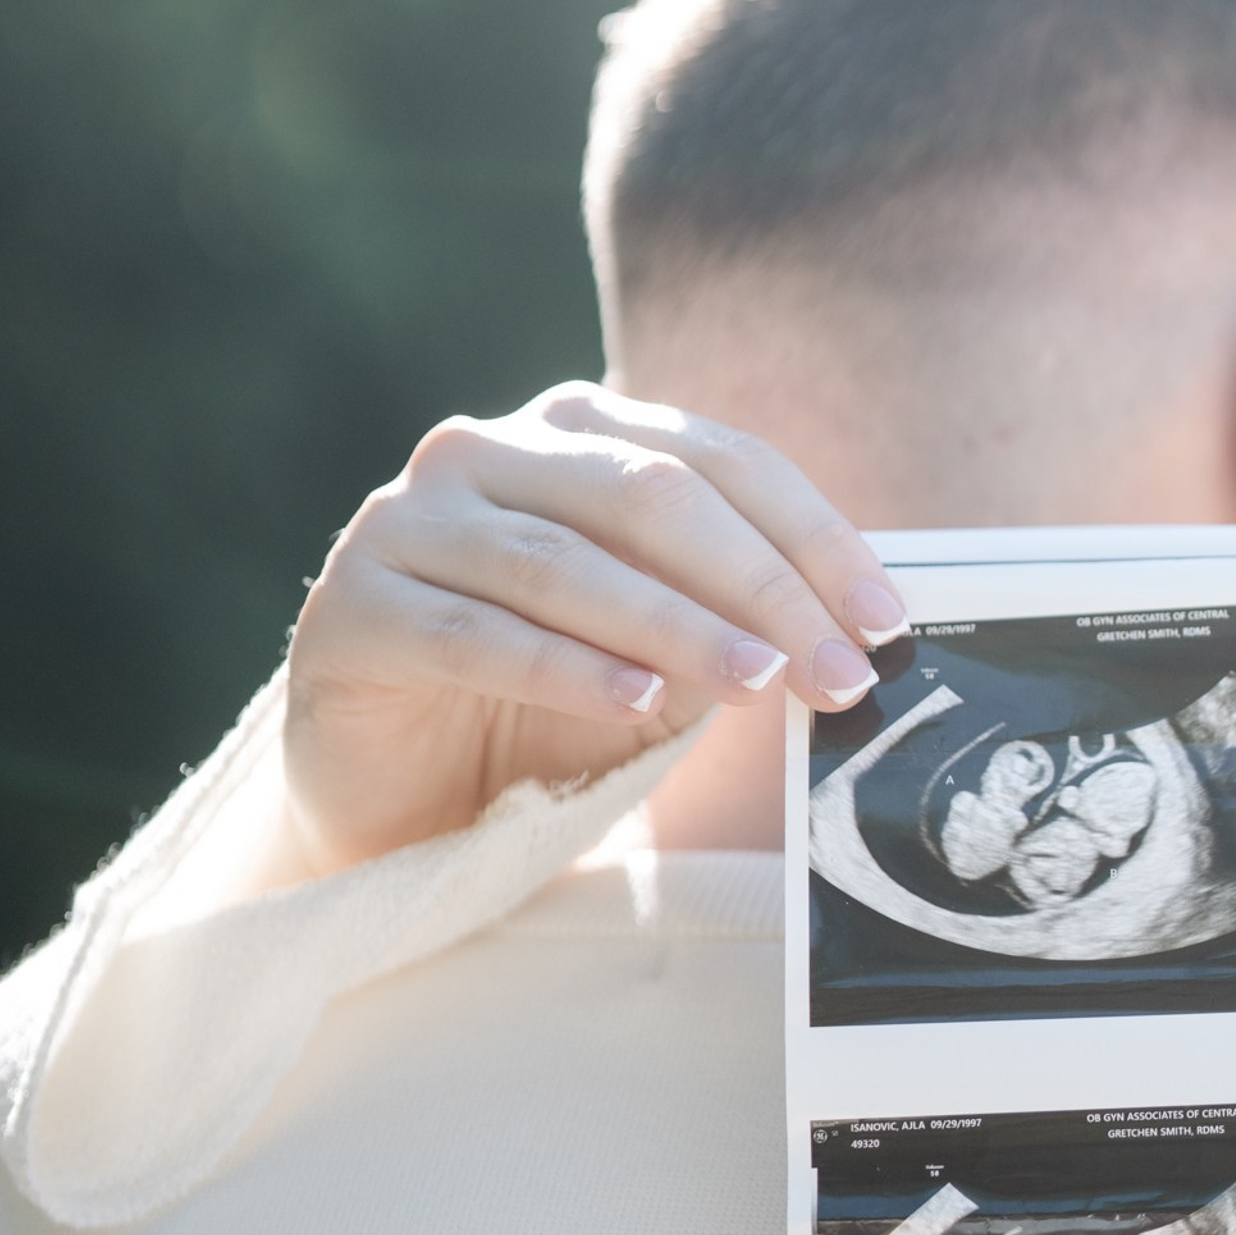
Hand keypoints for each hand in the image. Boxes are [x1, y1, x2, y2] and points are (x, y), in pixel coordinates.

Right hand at [284, 382, 906, 866]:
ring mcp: (407, 522)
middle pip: (649, 497)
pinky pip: (475, 633)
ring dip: (677, 627)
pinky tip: (634, 703)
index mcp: (578, 433)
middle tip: (837, 670)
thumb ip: (738, 619)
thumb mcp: (664, 653)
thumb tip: (858, 628)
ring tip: (759, 684)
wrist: (399, 801)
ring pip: (565, 562)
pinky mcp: (351, 608)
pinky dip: (566, 669)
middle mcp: (485, 450)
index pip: (719, 460)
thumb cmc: (546, 710)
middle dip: (761, 587)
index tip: (884, 619)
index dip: (812, 536)